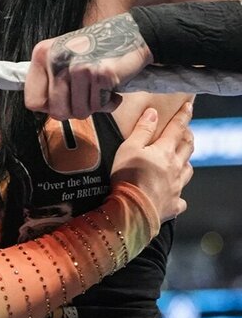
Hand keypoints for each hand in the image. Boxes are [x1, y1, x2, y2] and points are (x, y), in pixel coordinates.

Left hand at [25, 13, 152, 118]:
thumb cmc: (98, 49)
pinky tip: (112, 88)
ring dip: (94, 106)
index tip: (64, 101)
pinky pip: (100, 106)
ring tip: (100, 88)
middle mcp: (57, 59)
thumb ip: (49, 79)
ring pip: (79, 112)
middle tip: (87, 96)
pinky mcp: (100, 74)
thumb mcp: (64, 56)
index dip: (49, 107)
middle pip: (56, 112)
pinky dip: (110, 103)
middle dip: (75, 110)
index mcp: (43, 54)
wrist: (133, 34)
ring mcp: (78, 67)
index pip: (32, 101)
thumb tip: (39, 106)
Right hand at [111, 102, 193, 222]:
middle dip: (188, 136)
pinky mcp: (173, 205)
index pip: (177, 128)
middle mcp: (175, 167)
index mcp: (164, 151)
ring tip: (181, 160)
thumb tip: (153, 112)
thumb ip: (142, 129)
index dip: (183, 116)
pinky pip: (180, 199)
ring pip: (187, 171)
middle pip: (187, 148)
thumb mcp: (129, 147)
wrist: (132, 211)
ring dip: (185, 162)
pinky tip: (173, 194)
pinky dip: (178, 195)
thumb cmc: (127, 177)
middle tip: (186, 131)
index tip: (189, 106)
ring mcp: (176, 188)